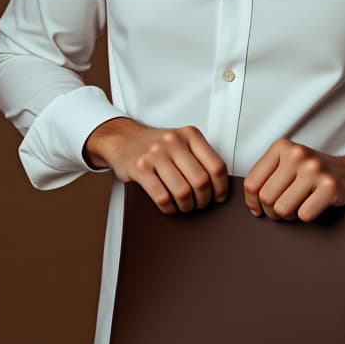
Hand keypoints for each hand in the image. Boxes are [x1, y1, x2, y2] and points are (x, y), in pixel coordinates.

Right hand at [83, 118, 228, 214]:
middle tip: (200, 204)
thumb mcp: (182, 141)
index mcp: (190, 135)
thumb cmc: (157, 146)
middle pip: (201, 181)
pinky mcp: (140, 168)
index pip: (216, 166)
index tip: (219, 197)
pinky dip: (169, 208)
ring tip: (186, 206)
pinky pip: (162, 197)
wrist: (124, 140)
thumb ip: (200, 157)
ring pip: (183, 192)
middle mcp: (174, 142)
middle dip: (203, 200)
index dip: (221, 187)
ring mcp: (156, 154)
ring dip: (187, 206)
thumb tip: (220, 186)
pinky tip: (170, 206)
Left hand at [242, 138, 344, 221]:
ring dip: (289, 216)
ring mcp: (314, 169)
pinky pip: (304, 214)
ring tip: (298, 207)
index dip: (252, 201)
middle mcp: (297, 154)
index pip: (252, 182)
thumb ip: (268, 175)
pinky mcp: (330, 186)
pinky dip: (307, 216)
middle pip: (266, 198)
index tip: (258, 208)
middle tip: (283, 210)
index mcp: (283, 147)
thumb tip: (251, 201)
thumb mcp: (290, 164)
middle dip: (272, 211)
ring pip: (283, 208)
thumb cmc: (317, 173)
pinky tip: (314, 206)